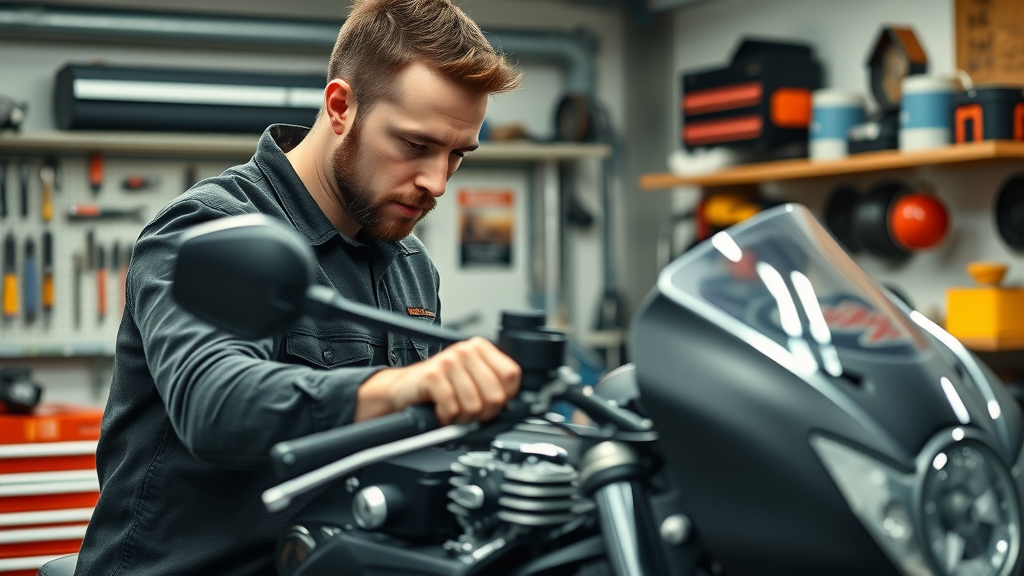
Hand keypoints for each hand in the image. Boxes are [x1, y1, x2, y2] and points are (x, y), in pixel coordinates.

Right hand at [355, 337, 520, 424]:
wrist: (404, 390)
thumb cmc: (439, 388)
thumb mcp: (471, 380)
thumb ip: (494, 386)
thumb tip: (517, 404)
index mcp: (480, 348)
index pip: (511, 375)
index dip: (505, 397)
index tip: (491, 403)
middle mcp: (466, 350)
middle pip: (496, 395)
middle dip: (483, 413)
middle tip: (469, 412)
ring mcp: (449, 361)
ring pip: (475, 405)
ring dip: (462, 417)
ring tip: (453, 410)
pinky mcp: (432, 376)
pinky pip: (453, 408)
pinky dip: (446, 417)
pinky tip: (440, 410)